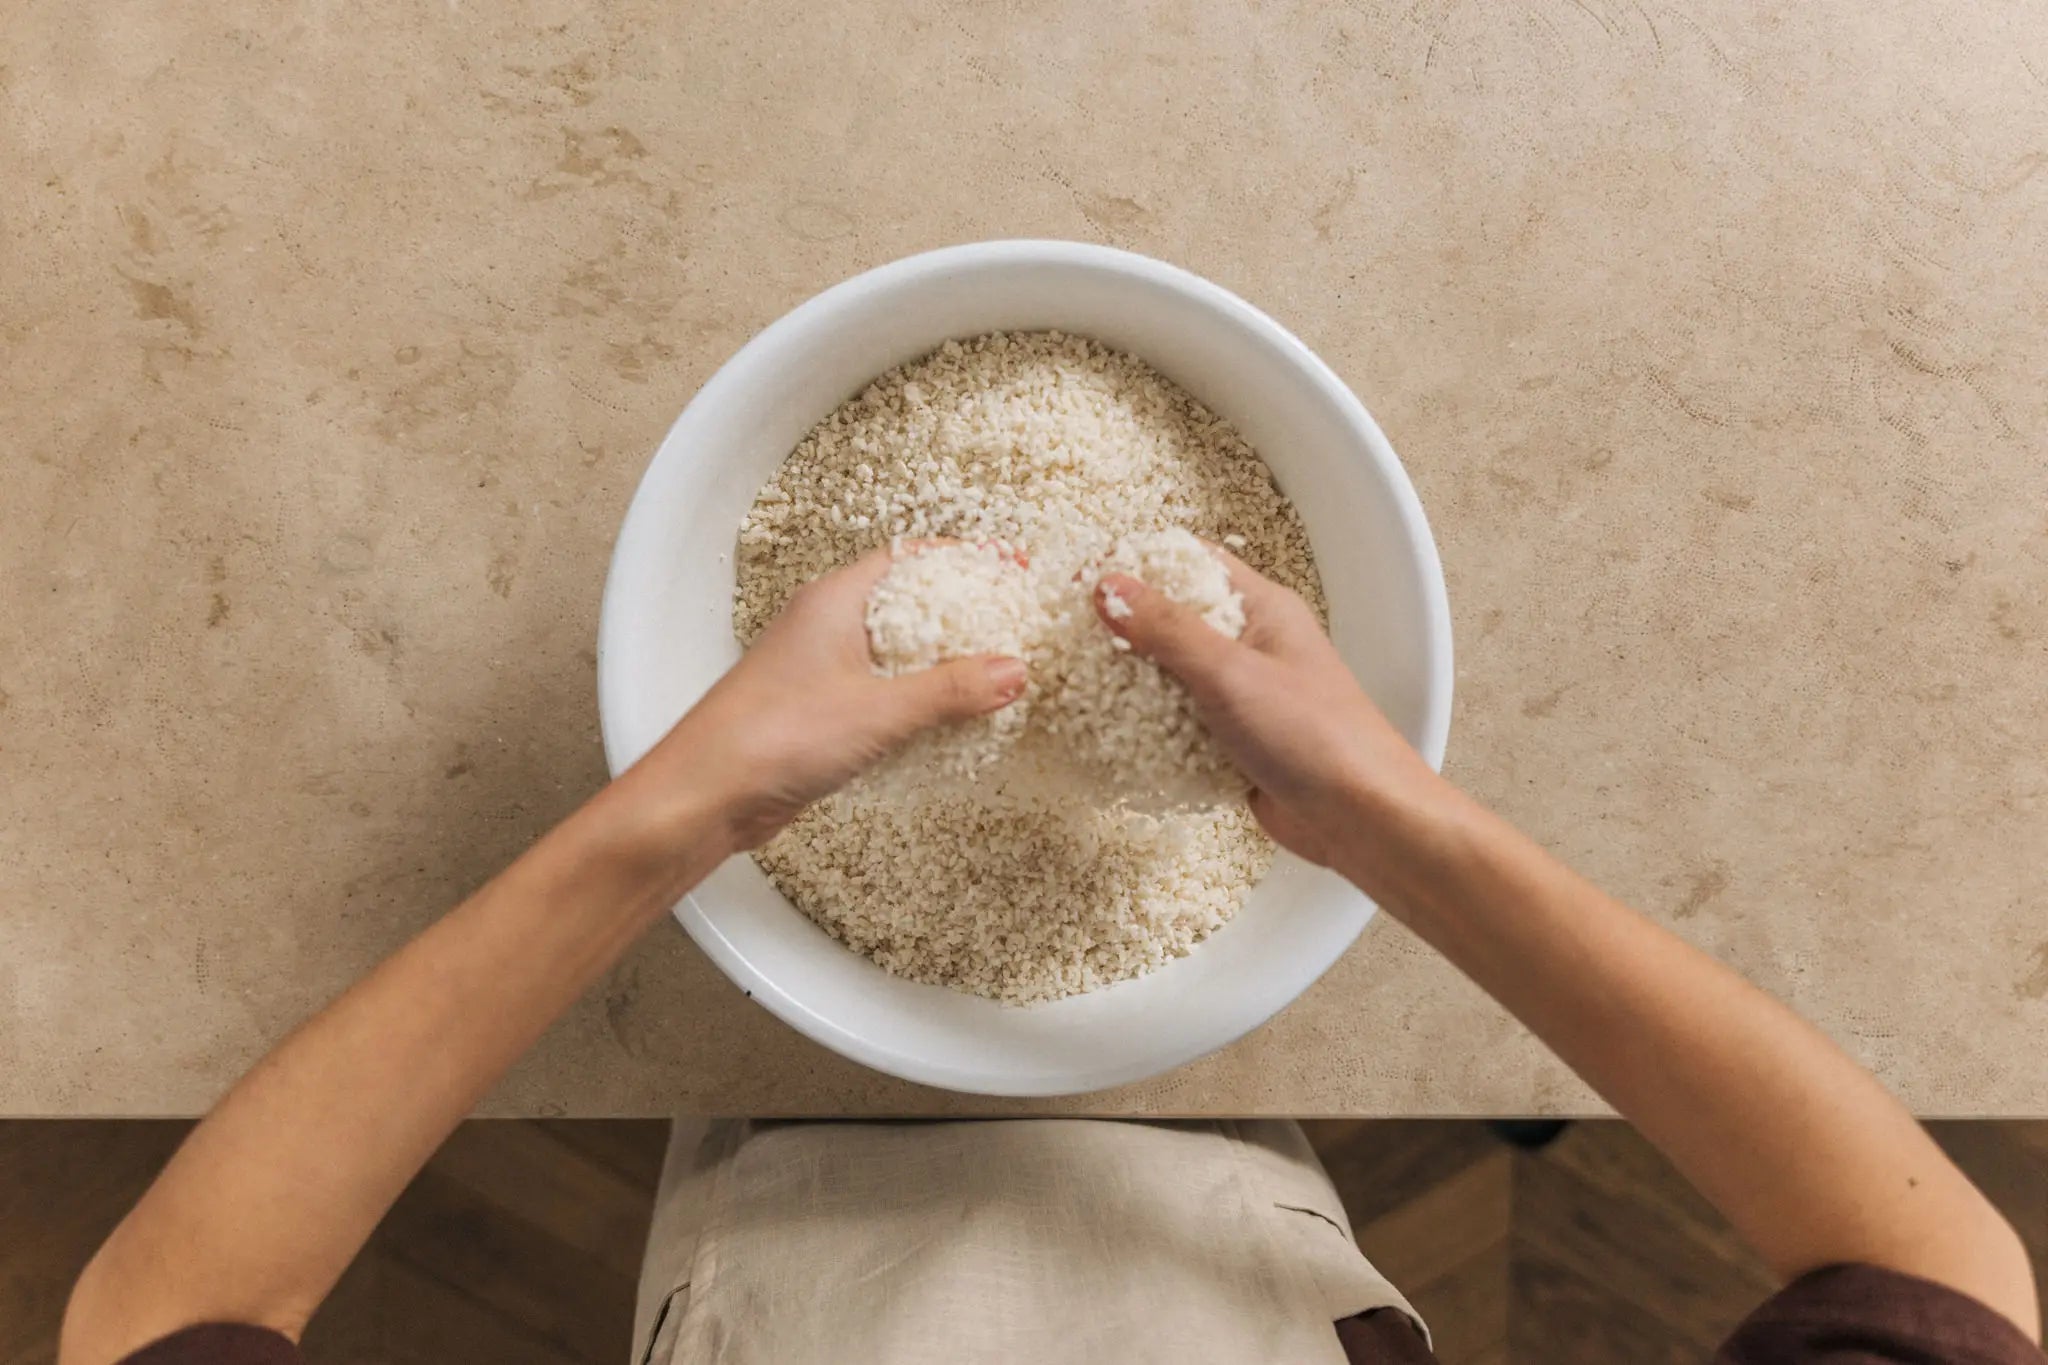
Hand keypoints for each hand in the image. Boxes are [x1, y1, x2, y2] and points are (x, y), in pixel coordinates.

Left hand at [648, 546, 1026, 850]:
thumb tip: (1013, 670)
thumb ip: (950, 690)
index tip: (1010, 570)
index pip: (912, 558)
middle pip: (910, 605)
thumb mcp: (878, 710)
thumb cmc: (772, 736)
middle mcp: (828, 627)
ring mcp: (823, 671)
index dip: (965, 560)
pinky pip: (884, 695)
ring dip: (944, 665)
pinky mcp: (822, 714)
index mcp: (836, 601)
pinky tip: (953, 727)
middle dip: (964, 616)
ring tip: (999, 677)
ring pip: (898, 654)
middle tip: (1016, 627)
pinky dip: (920, 704)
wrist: (706, 794)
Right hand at [1094, 551, 1443, 874]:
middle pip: (1174, 621)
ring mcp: (1242, 697)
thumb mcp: (1231, 671)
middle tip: (1069, 637)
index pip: (1191, 563)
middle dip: (1124, 629)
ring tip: (1078, 687)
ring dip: (1132, 685)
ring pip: (1171, 678)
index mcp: (1262, 609)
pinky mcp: (1232, 743)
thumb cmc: (1314, 734)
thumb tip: (1108, 585)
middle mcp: (1251, 646)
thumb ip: (1167, 629)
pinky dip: (1148, 731)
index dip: (1138, 564)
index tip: (1083, 577)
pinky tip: (1112, 738)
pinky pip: (1178, 727)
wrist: (1361, 819)